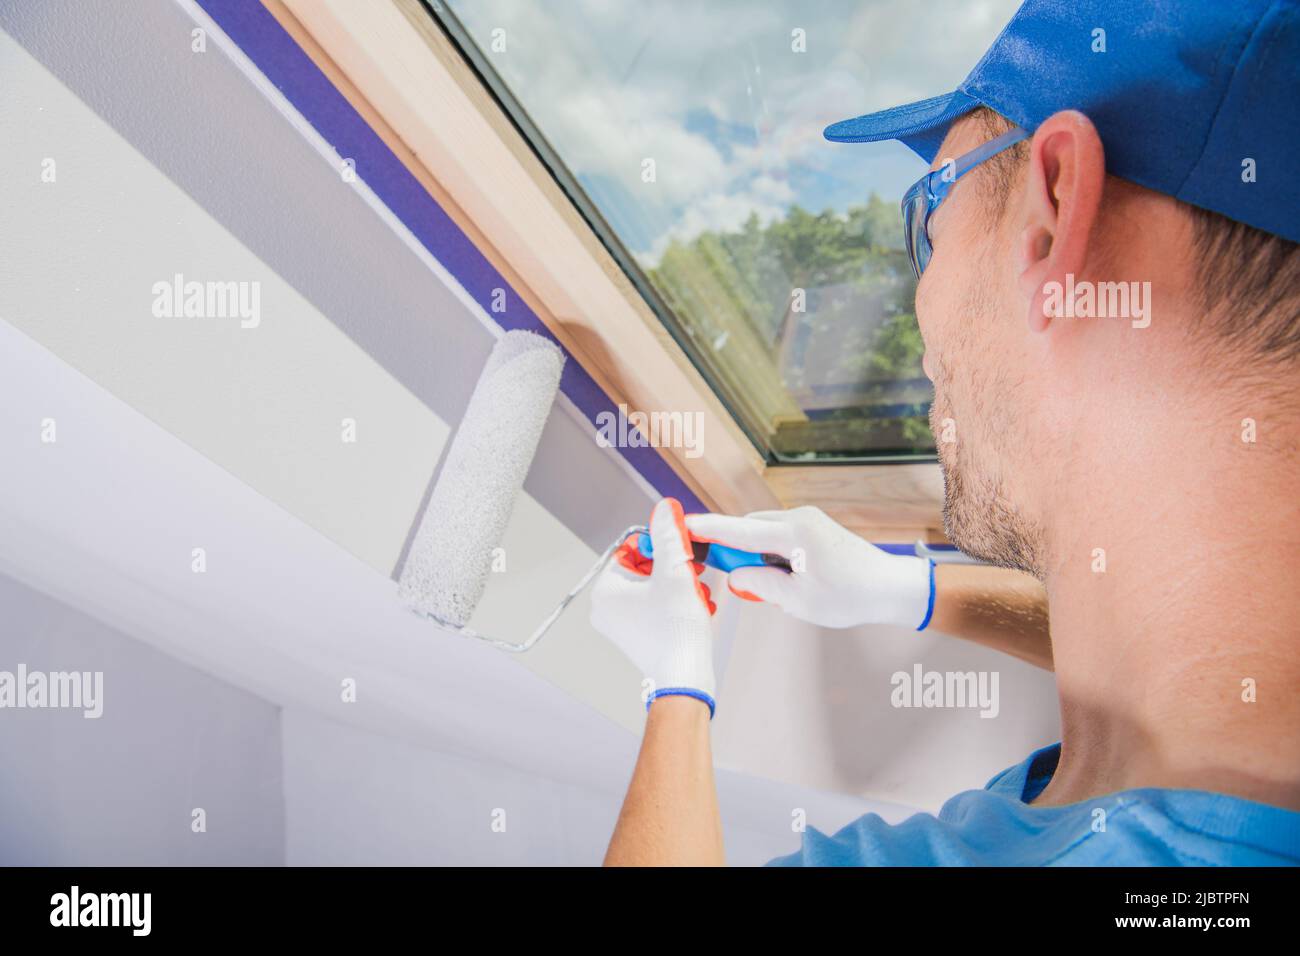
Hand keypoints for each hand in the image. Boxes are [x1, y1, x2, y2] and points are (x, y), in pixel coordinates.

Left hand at [590, 498, 717, 714]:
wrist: (685, 677)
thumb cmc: (676, 630)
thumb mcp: (675, 571)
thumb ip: (668, 535)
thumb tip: (664, 509)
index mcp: (606, 589)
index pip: (632, 548)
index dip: (660, 545)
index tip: (682, 551)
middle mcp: (606, 607)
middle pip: (644, 567)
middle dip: (674, 568)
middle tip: (695, 573)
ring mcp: (620, 624)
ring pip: (653, 587)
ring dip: (679, 584)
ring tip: (698, 593)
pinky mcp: (636, 635)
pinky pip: (654, 606)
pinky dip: (675, 602)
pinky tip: (695, 606)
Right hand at [685, 506, 933, 629]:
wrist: (890, 587)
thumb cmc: (849, 596)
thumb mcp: (798, 600)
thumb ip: (760, 583)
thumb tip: (735, 574)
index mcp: (794, 533)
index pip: (739, 529)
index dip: (708, 529)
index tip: (682, 524)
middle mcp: (799, 518)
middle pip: (748, 527)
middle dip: (731, 547)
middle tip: (721, 573)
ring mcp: (807, 520)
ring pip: (762, 532)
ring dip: (752, 553)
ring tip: (764, 585)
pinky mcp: (813, 528)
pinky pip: (777, 536)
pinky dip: (768, 553)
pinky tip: (779, 578)